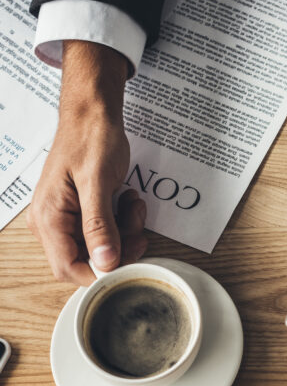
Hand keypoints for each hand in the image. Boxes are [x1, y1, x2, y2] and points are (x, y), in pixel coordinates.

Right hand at [27, 40, 146, 285]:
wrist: (92, 113)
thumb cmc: (91, 140)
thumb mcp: (98, 183)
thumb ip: (99, 225)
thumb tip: (104, 262)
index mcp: (49, 218)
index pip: (69, 268)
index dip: (101, 271)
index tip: (130, 261)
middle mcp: (50, 222)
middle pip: (86, 259)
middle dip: (118, 248)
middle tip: (138, 228)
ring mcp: (64, 216)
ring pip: (98, 245)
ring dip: (123, 231)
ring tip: (132, 204)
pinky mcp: (79, 210)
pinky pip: (102, 229)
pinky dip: (120, 220)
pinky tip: (127, 199)